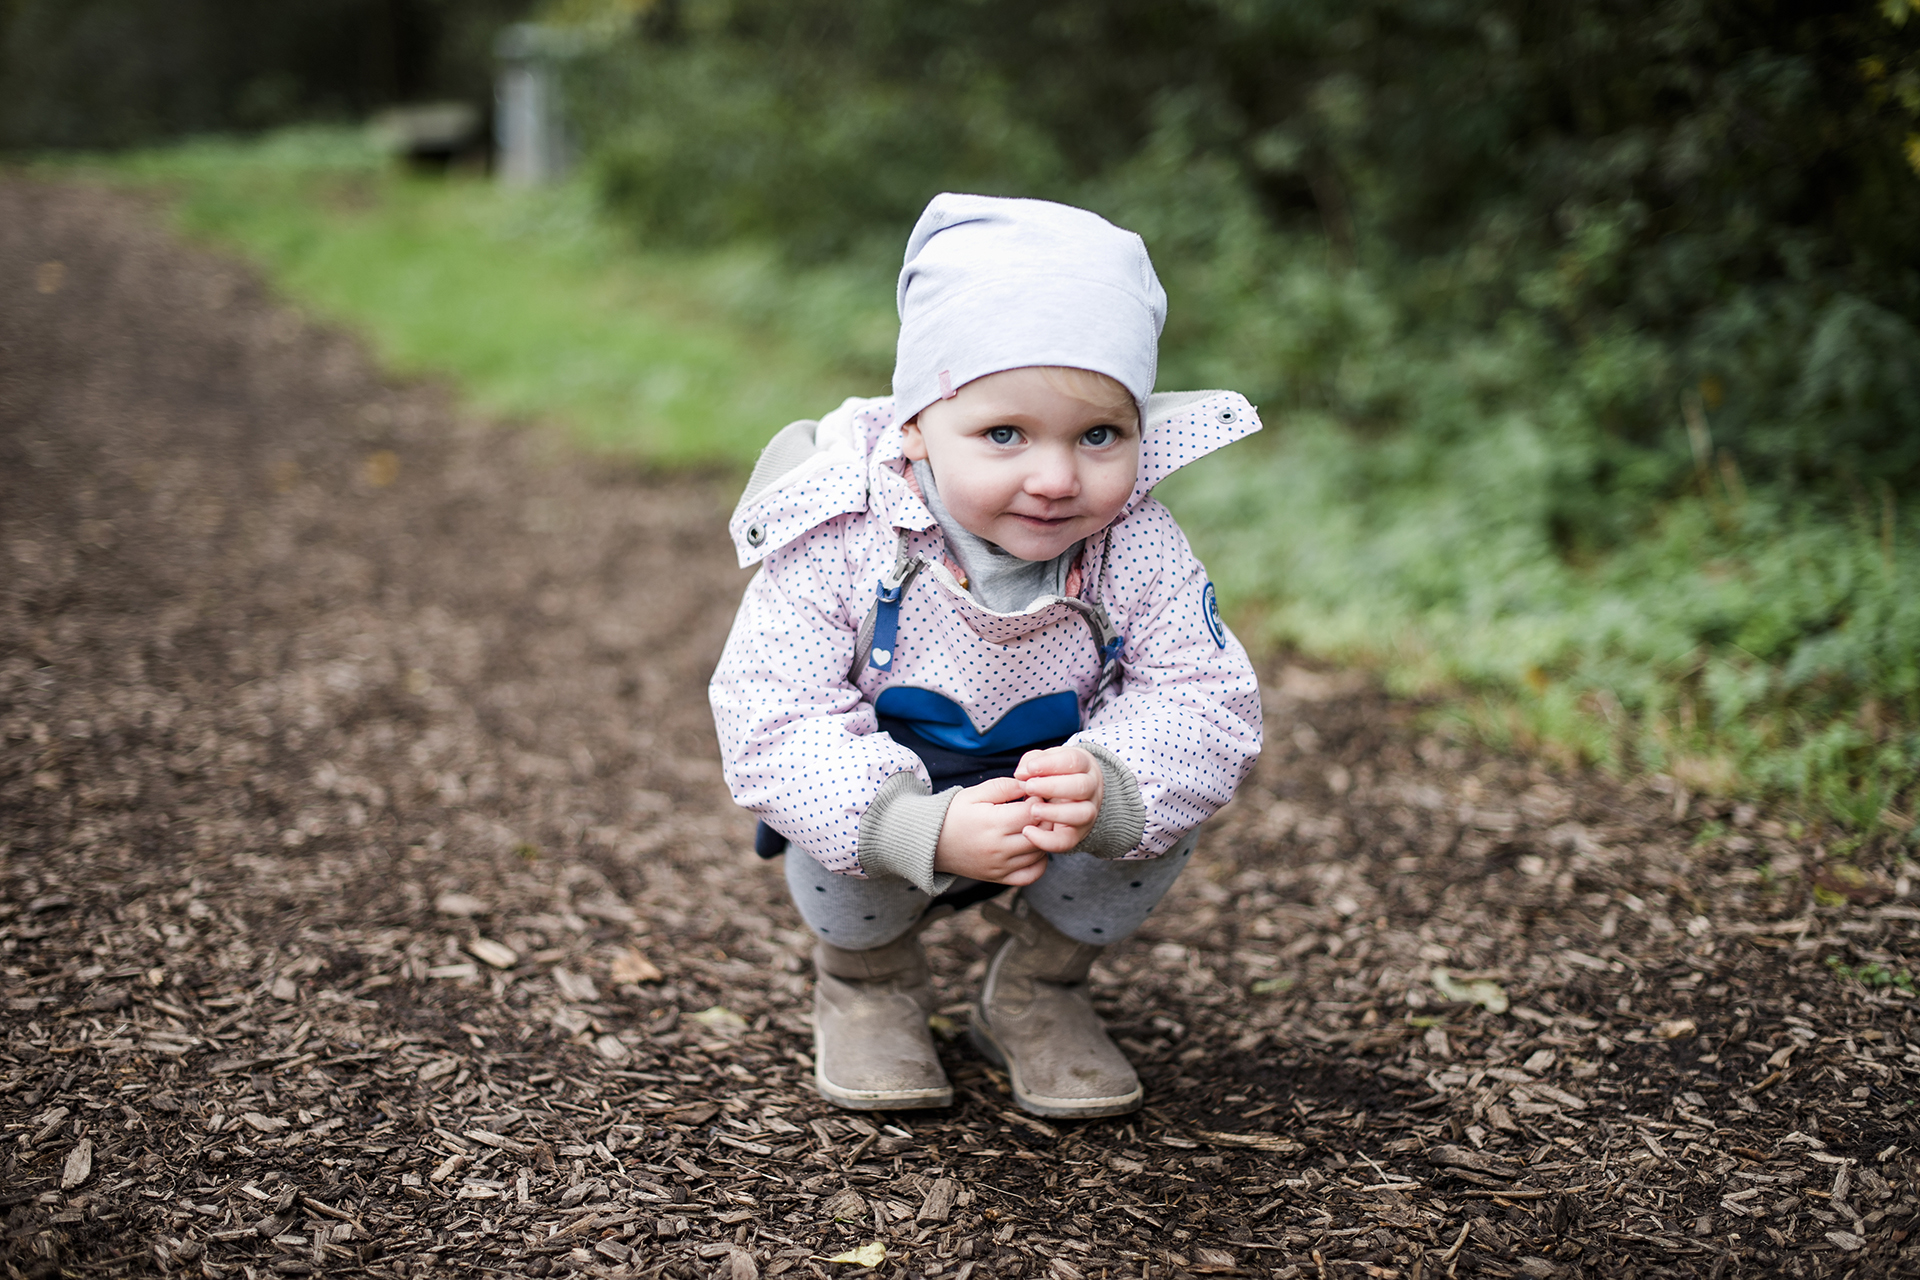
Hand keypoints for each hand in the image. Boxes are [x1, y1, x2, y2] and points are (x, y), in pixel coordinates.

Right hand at [932, 777, 1049, 885]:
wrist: (931, 842)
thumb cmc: (954, 813)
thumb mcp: (975, 793)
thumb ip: (1004, 786)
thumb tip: (1031, 786)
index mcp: (994, 823)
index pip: (1034, 812)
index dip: (1039, 801)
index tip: (1033, 796)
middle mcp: (999, 848)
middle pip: (1041, 833)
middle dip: (1045, 819)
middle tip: (1038, 811)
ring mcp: (1000, 866)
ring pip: (1040, 853)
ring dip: (1044, 838)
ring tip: (1033, 826)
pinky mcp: (999, 877)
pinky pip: (1031, 875)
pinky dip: (1039, 863)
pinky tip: (1032, 848)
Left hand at [1014, 746, 1103, 852]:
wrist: (1070, 797)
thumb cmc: (1053, 775)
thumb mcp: (1045, 761)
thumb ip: (1032, 762)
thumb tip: (1021, 774)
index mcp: (1084, 765)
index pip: (1074, 761)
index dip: (1052, 764)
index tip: (1030, 768)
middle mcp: (1091, 789)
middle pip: (1082, 786)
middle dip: (1053, 787)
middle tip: (1029, 787)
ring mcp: (1088, 813)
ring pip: (1082, 814)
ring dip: (1055, 813)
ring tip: (1033, 810)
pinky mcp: (1077, 834)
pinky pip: (1067, 841)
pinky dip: (1047, 840)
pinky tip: (1028, 831)